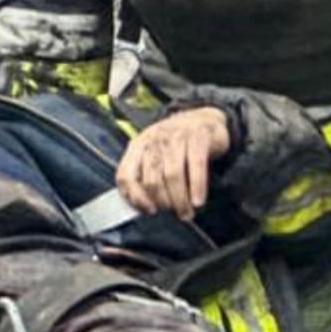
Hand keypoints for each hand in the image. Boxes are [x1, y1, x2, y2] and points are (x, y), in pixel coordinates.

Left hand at [116, 107, 232, 220]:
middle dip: (164, 202)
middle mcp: (155, 139)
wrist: (204, 118)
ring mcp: (177, 136)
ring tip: (187, 212)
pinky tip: (198, 200)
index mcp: (138, 146)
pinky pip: (196, 166)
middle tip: (174, 213)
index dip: (135, 197)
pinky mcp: (199, 136)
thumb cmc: (177, 144)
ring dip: (180, 200)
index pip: (126, 175)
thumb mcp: (155, 154)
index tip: (148, 210)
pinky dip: (197, 187)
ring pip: (173, 175)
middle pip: (151, 179)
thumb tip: (144, 207)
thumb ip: (145, 176)